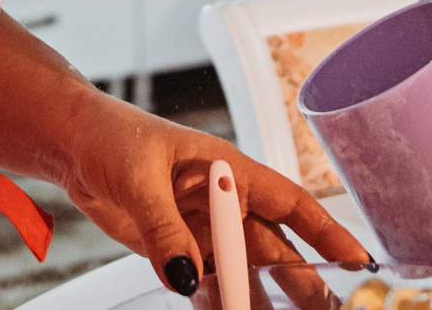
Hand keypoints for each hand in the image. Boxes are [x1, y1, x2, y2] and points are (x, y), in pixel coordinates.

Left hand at [55, 105, 367, 309]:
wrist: (75, 147)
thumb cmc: (113, 139)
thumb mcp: (139, 180)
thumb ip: (165, 231)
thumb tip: (188, 277)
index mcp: (227, 170)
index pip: (287, 202)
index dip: (324, 230)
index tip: (356, 258)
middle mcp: (224, 202)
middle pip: (272, 246)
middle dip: (302, 278)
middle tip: (328, 309)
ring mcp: (204, 229)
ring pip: (244, 272)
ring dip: (262, 300)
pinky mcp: (179, 249)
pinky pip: (208, 284)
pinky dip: (220, 303)